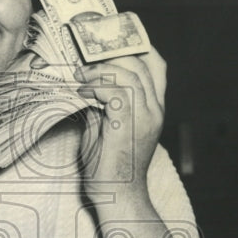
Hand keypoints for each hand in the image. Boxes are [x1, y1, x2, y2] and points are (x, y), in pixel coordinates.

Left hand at [76, 47, 166, 194]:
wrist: (116, 196)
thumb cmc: (109, 167)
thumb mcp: (105, 127)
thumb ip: (103, 104)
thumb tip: (85, 83)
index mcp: (153, 108)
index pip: (156, 65)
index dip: (136, 47)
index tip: (109, 41)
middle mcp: (154, 109)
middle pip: (141, 63)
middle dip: (111, 53)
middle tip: (85, 57)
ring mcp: (145, 117)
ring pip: (130, 74)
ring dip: (101, 70)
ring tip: (81, 76)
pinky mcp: (129, 125)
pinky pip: (117, 92)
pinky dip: (98, 86)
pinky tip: (83, 91)